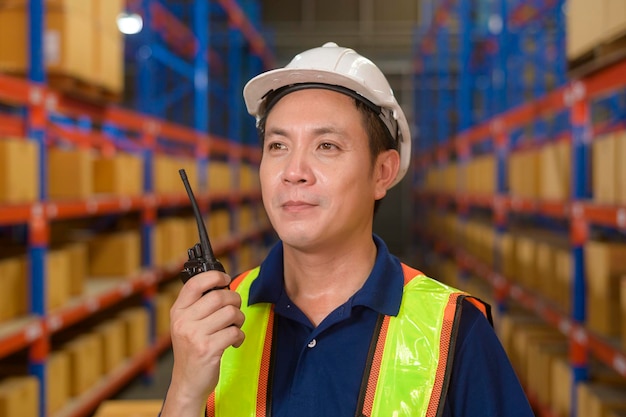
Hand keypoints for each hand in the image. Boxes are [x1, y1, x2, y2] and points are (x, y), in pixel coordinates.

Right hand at [160, 271, 244, 416]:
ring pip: (230, 313)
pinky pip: (234, 332)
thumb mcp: (186, 325)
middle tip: (236, 308)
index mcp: (178, 312)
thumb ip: (198, 306)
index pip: (195, 284)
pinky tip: (234, 342)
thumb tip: (222, 285)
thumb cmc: (192, 351)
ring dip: (239, 319)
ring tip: (235, 326)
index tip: (225, 279)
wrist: (187, 383)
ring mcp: (195, 336)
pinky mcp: (208, 349)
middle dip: (234, 300)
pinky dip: (239, 336)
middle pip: (218, 296)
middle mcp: (183, 322)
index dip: (214, 276)